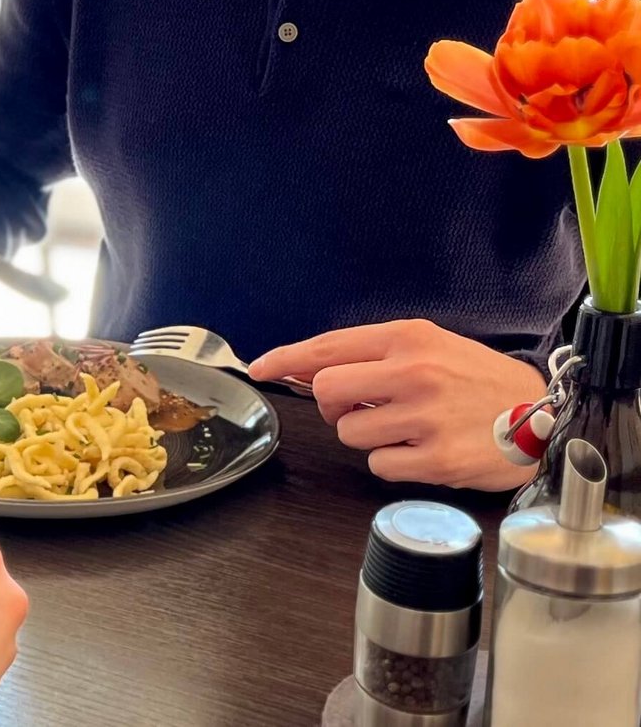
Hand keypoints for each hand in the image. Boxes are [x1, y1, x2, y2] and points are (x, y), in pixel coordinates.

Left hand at [248, 319, 546, 489]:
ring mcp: (424, 418)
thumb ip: (370, 354)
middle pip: (326, 391)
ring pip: (349, 434)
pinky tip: (421, 449)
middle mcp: (413, 373)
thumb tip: (304, 370)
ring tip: (405, 427)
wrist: (543, 414)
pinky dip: (391, 462)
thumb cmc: (477, 381)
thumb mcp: (428, 346)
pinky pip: (378, 465)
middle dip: (331, 406)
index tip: (260, 368)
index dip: (285, 359)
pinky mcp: (435, 460)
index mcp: (407, 339)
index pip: (326, 347)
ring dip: (366, 435)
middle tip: (358, 409)